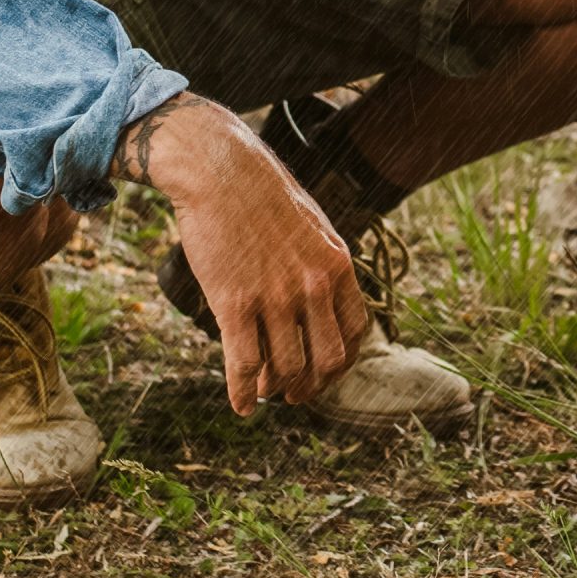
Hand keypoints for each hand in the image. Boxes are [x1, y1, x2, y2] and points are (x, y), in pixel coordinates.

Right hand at [117, 94, 367, 413]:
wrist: (220, 172)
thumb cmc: (264, 195)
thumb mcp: (314, 226)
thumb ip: (323, 264)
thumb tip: (324, 299)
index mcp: (338, 266)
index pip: (356, 332)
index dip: (343, 361)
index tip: (328, 371)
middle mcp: (313, 287)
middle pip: (326, 360)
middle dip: (314, 385)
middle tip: (298, 393)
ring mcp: (274, 297)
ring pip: (285, 369)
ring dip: (277, 390)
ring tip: (268, 393)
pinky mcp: (234, 303)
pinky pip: (244, 364)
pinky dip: (243, 393)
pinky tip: (241, 405)